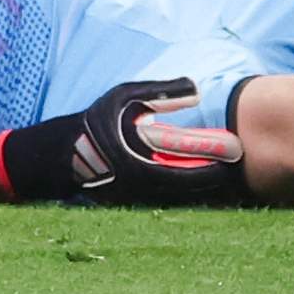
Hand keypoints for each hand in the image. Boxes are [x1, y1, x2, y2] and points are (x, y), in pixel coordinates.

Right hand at [0, 79, 252, 205]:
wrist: (57, 155)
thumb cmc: (93, 122)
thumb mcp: (123, 98)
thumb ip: (161, 94)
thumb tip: (198, 90)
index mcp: (141, 165)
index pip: (190, 173)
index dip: (216, 165)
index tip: (235, 153)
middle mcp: (142, 188)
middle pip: (191, 189)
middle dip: (214, 175)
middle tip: (234, 160)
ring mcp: (138, 200)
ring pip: (181, 196)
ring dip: (201, 183)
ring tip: (221, 167)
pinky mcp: (134, 204)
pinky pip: (168, 197)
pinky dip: (184, 186)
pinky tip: (195, 174)